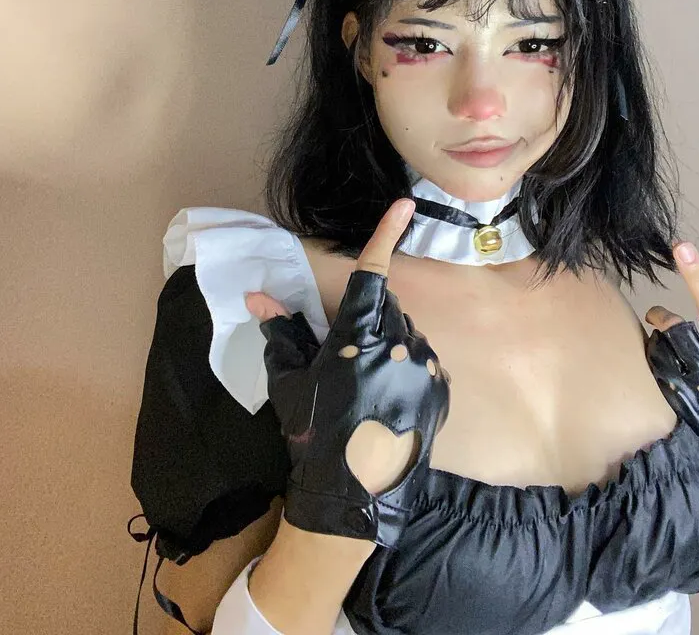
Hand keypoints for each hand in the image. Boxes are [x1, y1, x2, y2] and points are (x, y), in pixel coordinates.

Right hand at [248, 199, 450, 546]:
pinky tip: (387, 397)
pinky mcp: (442, 389)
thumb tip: (256, 296)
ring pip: (406, 333)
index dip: (385, 234)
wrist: (352, 494)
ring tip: (366, 383)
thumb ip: (281, 331)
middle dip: (368, 316)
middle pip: (386, 307)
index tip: (404, 203)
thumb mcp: (290, 382)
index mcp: (358, 336)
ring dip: (389, 343)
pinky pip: (424, 360)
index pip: (371, 275)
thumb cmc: (314, 432)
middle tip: (345, 352)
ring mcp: (425, 367)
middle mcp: (399, 344)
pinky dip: (407, 366)